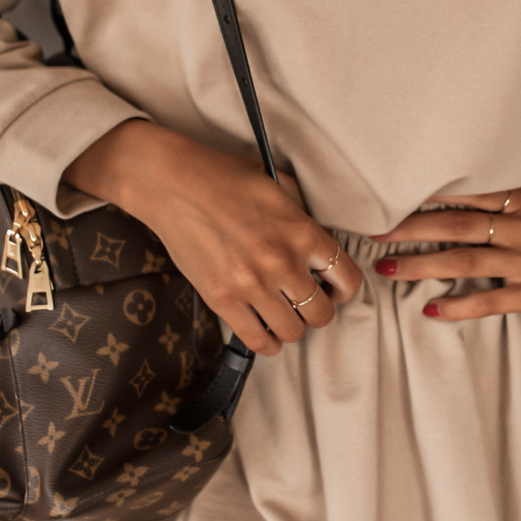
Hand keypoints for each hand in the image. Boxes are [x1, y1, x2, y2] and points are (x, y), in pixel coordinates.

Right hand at [64, 120, 361, 355]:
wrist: (172, 183)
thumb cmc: (225, 178)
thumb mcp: (280, 186)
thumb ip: (304, 216)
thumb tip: (321, 246)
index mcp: (303, 231)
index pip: (348, 280)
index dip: (344, 291)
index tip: (334, 290)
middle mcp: (282, 262)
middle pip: (322, 314)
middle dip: (318, 311)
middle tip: (305, 302)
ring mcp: (251, 284)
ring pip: (293, 332)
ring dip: (291, 327)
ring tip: (283, 315)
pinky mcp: (221, 299)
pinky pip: (257, 341)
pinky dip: (266, 343)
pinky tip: (265, 332)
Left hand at [372, 186, 520, 331]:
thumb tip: (512, 160)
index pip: (471, 190)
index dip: (430, 193)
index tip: (395, 192)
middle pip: (457, 224)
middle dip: (411, 227)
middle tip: (374, 231)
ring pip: (464, 261)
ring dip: (422, 265)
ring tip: (387, 268)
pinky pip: (490, 301)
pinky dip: (458, 307)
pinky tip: (431, 311)